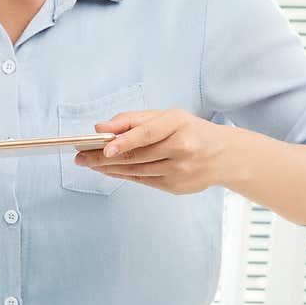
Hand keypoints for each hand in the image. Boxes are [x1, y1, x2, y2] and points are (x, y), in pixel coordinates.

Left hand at [74, 109, 233, 194]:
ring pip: (137, 171)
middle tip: (80, 156)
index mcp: (180, 124)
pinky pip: (143, 181)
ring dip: (109, 168)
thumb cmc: (190, 131)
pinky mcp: (176, 187)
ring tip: (89, 163)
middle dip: (104, 157)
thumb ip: (132, 120)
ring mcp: (180, 171)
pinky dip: (123, 176)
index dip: (124, 141)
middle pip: (137, 155)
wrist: (225, 156)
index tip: (103, 147)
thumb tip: (101, 128)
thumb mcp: (167, 117)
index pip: (147, 133)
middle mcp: (183, 148)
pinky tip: (108, 171)